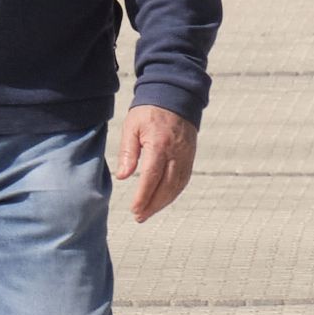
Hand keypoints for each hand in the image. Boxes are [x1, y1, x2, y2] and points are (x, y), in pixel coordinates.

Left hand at [111, 106, 196, 224]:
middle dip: (153, 205)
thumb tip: (123, 176)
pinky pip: (183, 180)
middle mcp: (176, 153)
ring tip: (148, 213)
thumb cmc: (148, 111)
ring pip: (177, 186)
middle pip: (166, 186)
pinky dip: (173, 193)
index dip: (143, 196)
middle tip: (139, 217)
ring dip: (163, 203)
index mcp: (160, 145)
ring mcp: (186, 156)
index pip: (152, 177)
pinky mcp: (190, 157)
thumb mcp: (132, 127)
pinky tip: (163, 201)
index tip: (135, 209)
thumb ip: (128, 152)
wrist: (175, 97)